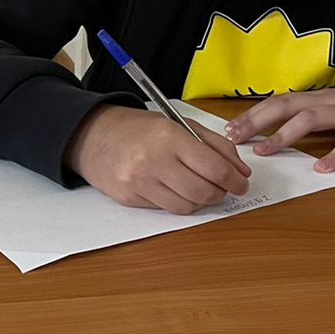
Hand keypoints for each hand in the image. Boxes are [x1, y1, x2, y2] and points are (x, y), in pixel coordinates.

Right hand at [66, 104, 251, 213]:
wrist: (93, 136)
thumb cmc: (139, 128)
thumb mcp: (178, 124)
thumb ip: (214, 144)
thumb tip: (240, 171)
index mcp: (169, 137)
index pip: (214, 168)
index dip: (235, 180)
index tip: (241, 183)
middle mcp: (154, 161)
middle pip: (203, 192)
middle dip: (221, 193)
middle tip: (223, 188)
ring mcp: (139, 182)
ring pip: (187, 206)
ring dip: (201, 201)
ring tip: (199, 188)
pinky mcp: (129, 199)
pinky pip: (166, 209)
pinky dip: (178, 202)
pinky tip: (175, 189)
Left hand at [223, 78, 334, 171]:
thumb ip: (312, 117)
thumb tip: (277, 133)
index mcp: (319, 99)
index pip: (278, 102)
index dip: (253, 114)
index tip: (228, 129)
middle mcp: (329, 101)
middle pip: (286, 105)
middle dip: (257, 121)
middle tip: (233, 138)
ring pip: (311, 119)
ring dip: (284, 135)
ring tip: (264, 151)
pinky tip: (322, 169)